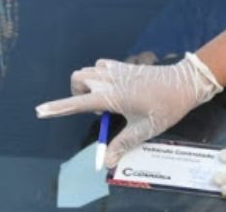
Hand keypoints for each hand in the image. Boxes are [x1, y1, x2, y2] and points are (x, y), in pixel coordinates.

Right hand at [35, 52, 222, 167]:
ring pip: (88, 70)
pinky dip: (100, 75)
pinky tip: (117, 86)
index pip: (77, 103)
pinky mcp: (126, 65)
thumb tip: (107, 161)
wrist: (186, 82)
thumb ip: (123, 144)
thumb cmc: (166, 106)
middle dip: (77, 93)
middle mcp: (110, 80)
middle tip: (98, 109)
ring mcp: (117, 69)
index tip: (40, 111)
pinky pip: (102, 65)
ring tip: (108, 99)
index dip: (57, 108)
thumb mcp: (145, 129)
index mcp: (112, 96)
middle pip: (77, 80)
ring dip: (89, 84)